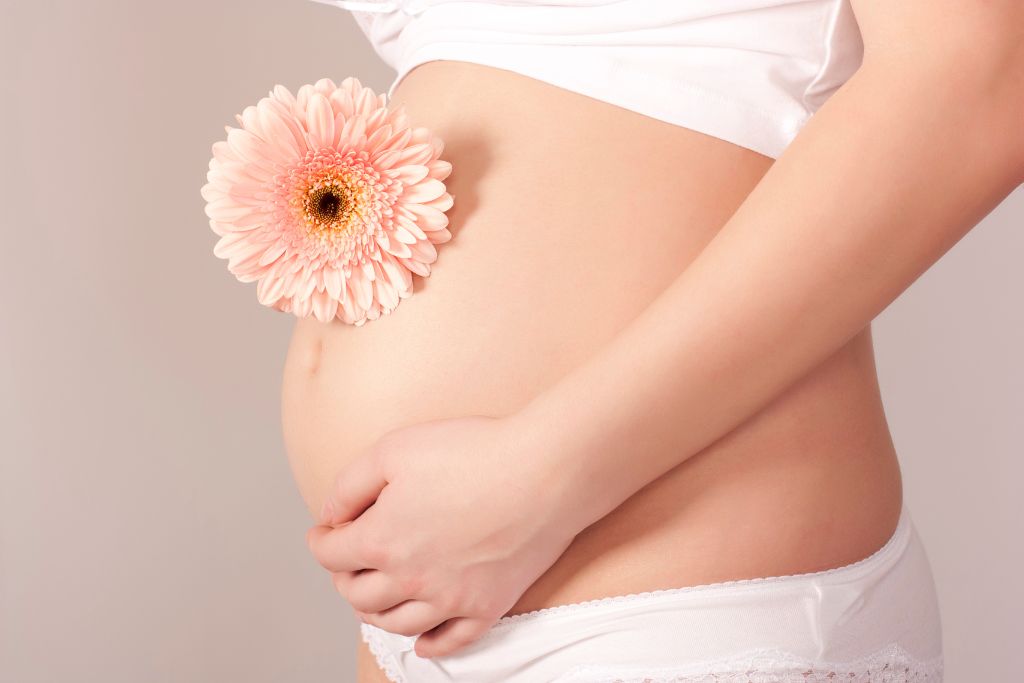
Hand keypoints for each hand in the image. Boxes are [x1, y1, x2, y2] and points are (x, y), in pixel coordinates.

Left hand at [305, 413, 579, 658]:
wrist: (545, 470)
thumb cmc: (475, 452)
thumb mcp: (394, 449)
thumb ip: (350, 485)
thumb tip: (331, 516)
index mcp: (382, 540)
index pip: (331, 555)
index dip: (321, 540)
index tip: (325, 532)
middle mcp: (411, 579)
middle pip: (358, 594)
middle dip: (344, 575)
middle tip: (348, 559)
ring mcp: (451, 599)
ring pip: (397, 623)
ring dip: (376, 611)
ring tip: (375, 594)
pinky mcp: (488, 607)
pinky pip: (450, 642)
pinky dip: (429, 645)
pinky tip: (422, 639)